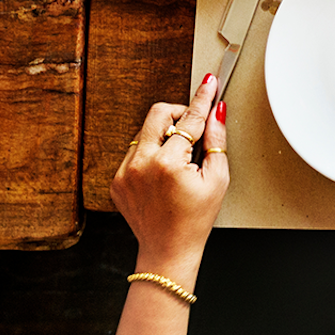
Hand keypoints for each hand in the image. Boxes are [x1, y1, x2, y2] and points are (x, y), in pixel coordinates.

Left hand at [111, 73, 228, 280]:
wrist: (167, 251)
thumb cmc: (195, 221)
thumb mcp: (217, 180)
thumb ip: (216, 141)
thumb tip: (217, 112)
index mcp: (168, 164)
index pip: (190, 119)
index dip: (203, 99)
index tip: (209, 83)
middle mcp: (141, 163)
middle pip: (159, 112)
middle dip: (178, 113)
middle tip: (192, 127)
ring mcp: (125, 171)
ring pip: (146, 131)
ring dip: (164, 135)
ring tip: (178, 161)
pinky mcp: (117, 179)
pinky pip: (135, 150)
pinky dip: (151, 153)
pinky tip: (163, 174)